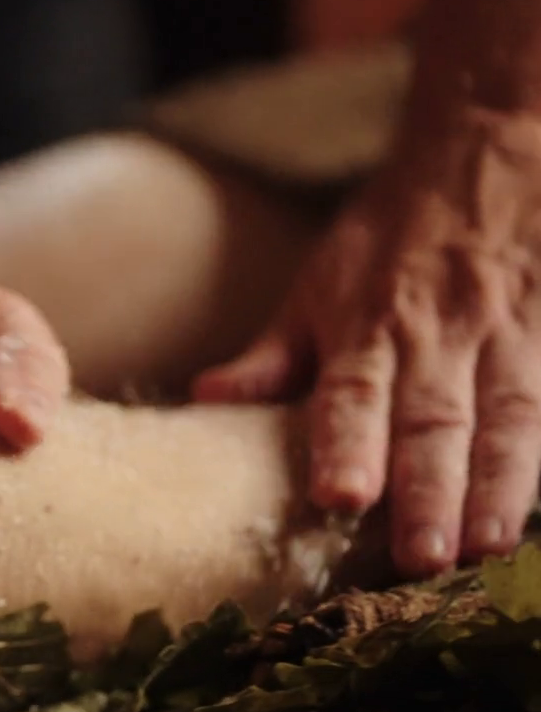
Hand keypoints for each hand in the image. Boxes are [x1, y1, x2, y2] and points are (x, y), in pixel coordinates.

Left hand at [197, 107, 540, 576]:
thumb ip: (271, 355)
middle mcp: (439, 336)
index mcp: (370, 325)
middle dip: (428, 492)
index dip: (347, 444)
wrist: (489, 152)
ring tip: (485, 548)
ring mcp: (508, 337)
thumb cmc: (390, 236)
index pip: (353, 393)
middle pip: (434, 421)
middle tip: (421, 559)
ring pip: (508, 420)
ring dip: (498, 489)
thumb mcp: (319, 283)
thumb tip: (205, 398)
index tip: (339, 496)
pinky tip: (536, 514)